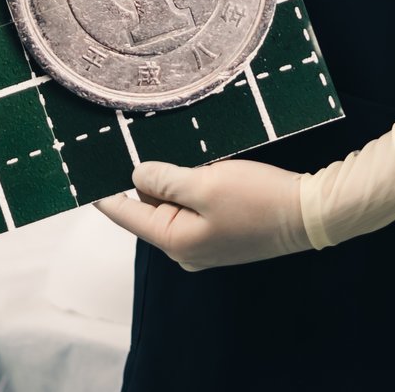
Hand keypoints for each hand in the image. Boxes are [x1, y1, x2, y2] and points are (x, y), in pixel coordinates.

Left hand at [93, 158, 308, 271]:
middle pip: (150, 208)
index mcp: (174, 242)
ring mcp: (203, 245)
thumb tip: (136, 175)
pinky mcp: (221, 234)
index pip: (126, 214)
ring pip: (173, 206)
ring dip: (175, 181)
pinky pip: (193, 208)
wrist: (309, 214)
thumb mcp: (205, 183)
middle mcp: (184, 250)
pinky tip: (205, 169)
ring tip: (186, 155)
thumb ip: (165, 180)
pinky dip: (193, 189)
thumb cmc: (257, 199)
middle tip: (146, 143)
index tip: (85, 172)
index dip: (105, 192)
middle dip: (150, 179)